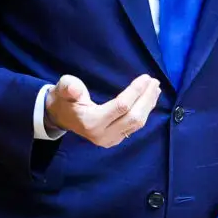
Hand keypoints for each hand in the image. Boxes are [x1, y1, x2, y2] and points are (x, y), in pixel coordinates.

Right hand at [44, 74, 161, 146]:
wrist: (61, 116)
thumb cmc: (64, 99)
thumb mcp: (63, 88)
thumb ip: (68, 87)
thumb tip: (75, 89)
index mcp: (91, 122)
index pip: (121, 106)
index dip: (135, 91)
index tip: (146, 77)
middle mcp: (103, 135)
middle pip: (133, 117)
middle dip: (146, 98)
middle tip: (155, 81)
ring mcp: (110, 140)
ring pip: (137, 124)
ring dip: (148, 105)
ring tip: (155, 89)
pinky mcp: (115, 140)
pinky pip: (134, 127)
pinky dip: (144, 112)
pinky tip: (149, 100)